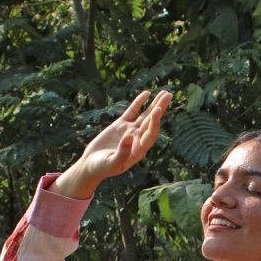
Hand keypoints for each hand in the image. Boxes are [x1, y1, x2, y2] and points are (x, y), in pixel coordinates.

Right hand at [53, 90, 171, 198]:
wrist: (91, 165)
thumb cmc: (102, 168)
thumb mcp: (112, 163)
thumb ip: (122, 152)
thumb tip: (129, 136)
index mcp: (139, 150)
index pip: (150, 134)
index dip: (155, 122)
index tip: (158, 109)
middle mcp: (138, 139)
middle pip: (151, 122)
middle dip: (160, 108)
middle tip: (168, 95)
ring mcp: (130, 131)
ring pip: (145, 115)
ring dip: (154, 104)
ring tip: (165, 93)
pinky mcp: (121, 125)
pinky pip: (132, 112)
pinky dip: (139, 103)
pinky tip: (147, 94)